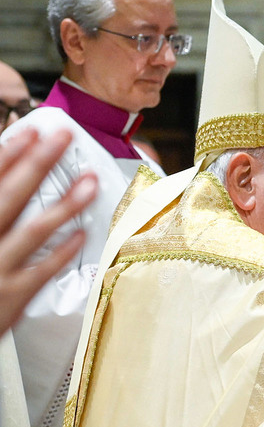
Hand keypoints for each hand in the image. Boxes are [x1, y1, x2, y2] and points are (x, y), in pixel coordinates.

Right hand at [0, 128, 97, 332]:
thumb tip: (14, 176)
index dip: (9, 152)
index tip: (32, 129)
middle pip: (9, 196)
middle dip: (37, 163)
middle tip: (64, 135)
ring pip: (33, 231)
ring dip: (64, 203)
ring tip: (91, 180)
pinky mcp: (11, 298)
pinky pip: (42, 272)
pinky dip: (62, 252)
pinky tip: (82, 233)